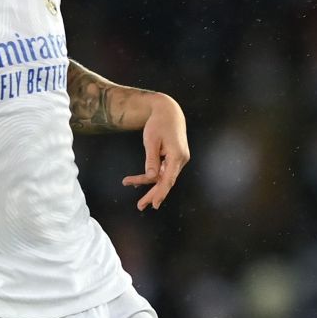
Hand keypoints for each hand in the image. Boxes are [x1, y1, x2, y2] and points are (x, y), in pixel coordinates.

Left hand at [123, 93, 188, 210]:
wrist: (169, 111)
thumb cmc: (159, 123)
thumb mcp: (151, 140)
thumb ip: (151, 159)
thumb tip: (151, 177)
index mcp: (177, 156)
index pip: (168, 179)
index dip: (161, 193)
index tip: (154, 204)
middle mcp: (181, 160)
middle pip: (166, 181)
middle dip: (153, 194)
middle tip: (140, 206)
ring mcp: (178, 159)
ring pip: (164, 177)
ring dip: (150, 186)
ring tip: (136, 194)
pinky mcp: (174, 158)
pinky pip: (163, 171)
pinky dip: (152, 176)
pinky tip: (139, 181)